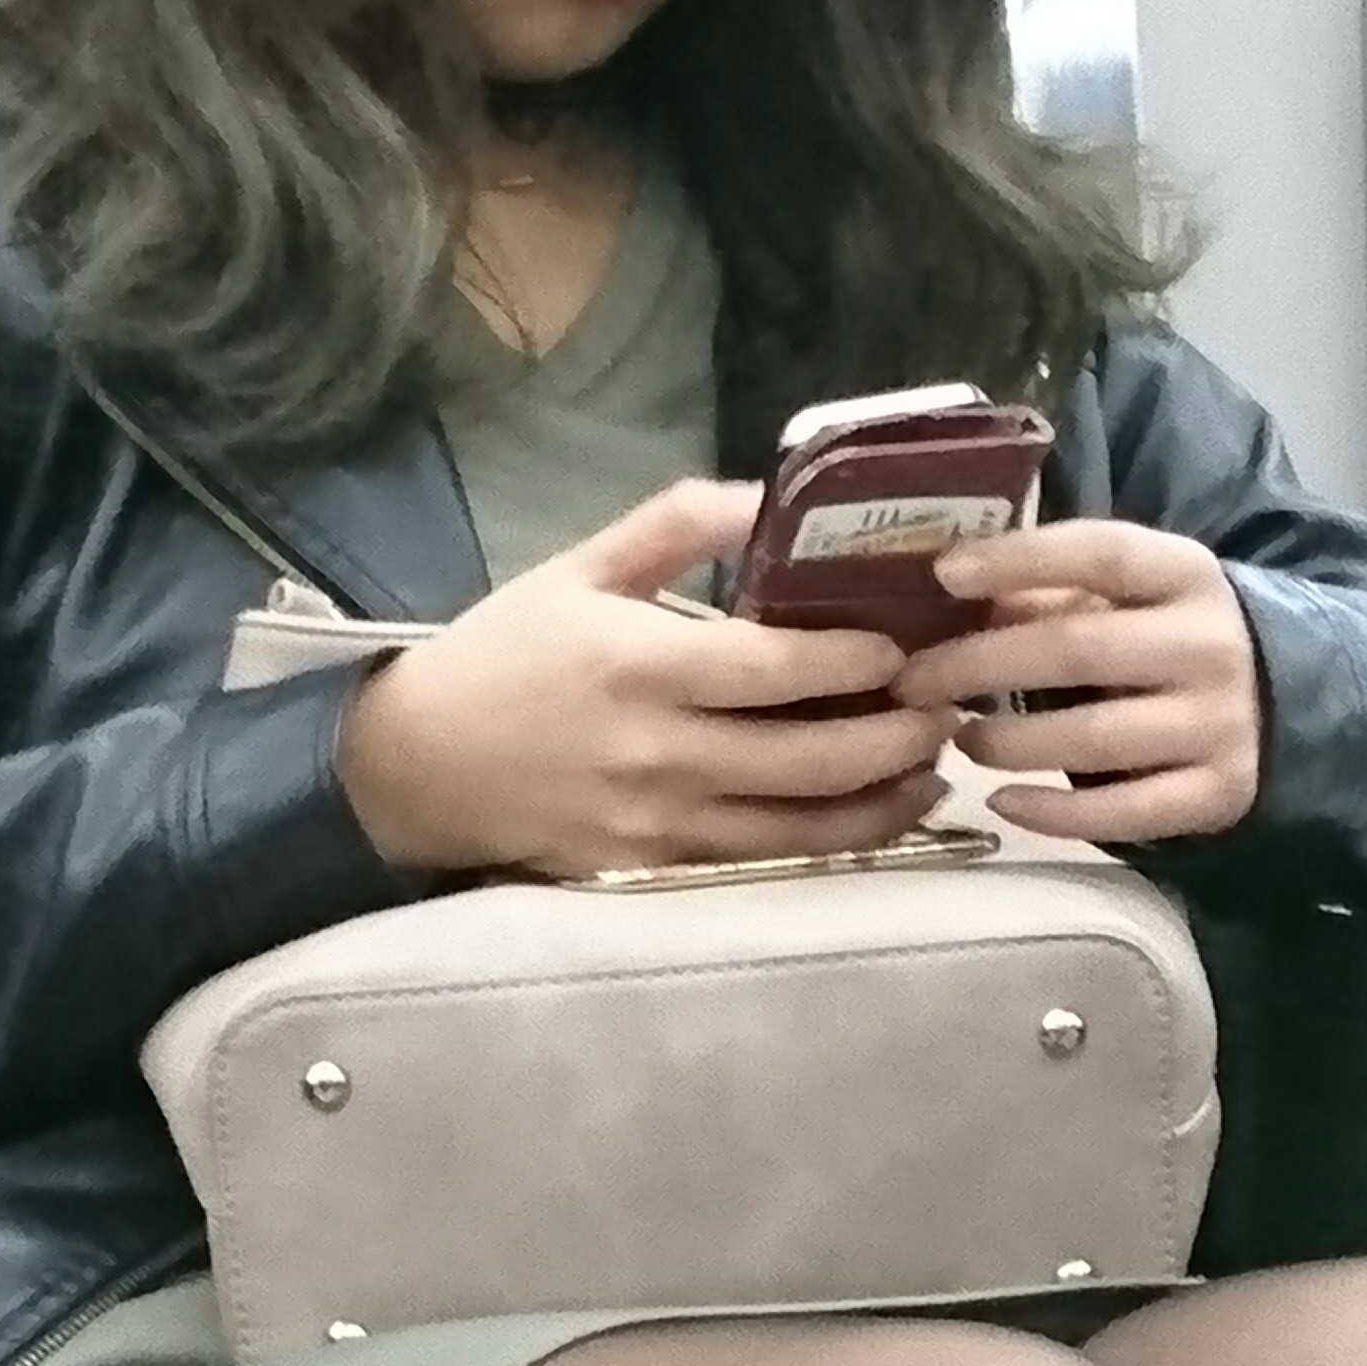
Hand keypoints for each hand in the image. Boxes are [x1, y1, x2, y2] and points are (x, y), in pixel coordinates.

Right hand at [338, 481, 947, 879]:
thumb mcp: (582, 564)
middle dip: (898, 735)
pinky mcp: (655, 870)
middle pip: (810, 757)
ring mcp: (660, 823)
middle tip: (948, 706)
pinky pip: (764, 860)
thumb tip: (776, 495)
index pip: (777, 668)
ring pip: (802, 825)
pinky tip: (874, 813)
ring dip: (883, 799)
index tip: (908, 646)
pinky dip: (833, 841)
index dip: (858, 663)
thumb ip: (680, 524)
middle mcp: (659, 752)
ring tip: (931, 766)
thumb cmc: (508, 653)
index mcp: (641, 665)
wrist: (418, 765)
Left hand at [893, 516, 1262, 844]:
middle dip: (980, 666)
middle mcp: (1208, 645)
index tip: (945, 573)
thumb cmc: (1170, 641)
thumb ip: (1050, 595)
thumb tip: (951, 593)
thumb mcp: (1130, 601)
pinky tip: (1002, 802)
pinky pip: (1122, 812)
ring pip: (1093, 738)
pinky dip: (1052, 812)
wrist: (1285, 707)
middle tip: (914, 682)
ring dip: (1008, 741)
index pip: (1101, 553)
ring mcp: (1218, 725)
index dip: (1021, 560)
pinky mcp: (1218, 794)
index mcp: (1186, 576)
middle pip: (1078, 650)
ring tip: (960, 737)